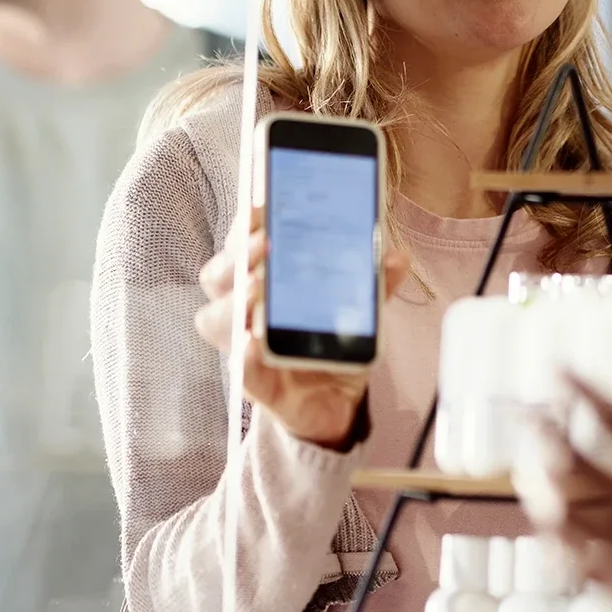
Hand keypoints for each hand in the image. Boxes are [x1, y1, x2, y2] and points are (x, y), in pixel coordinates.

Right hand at [194, 206, 410, 449]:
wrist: (334, 403)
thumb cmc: (332, 348)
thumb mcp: (358, 312)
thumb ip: (374, 285)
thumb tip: (396, 256)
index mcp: (263, 284)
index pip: (240, 246)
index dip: (245, 227)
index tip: (263, 208)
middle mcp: (245, 312)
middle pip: (217, 276)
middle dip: (236, 257)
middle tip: (267, 245)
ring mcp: (245, 347)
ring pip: (214, 319)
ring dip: (234, 302)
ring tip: (260, 288)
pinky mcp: (255, 383)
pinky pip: (239, 369)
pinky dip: (244, 356)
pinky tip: (254, 343)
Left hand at [531, 376, 611, 611]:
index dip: (582, 392)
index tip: (560, 372)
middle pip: (576, 463)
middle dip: (546, 433)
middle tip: (529, 416)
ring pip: (564, 513)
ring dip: (542, 489)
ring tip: (528, 475)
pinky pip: (576, 562)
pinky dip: (558, 545)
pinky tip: (548, 536)